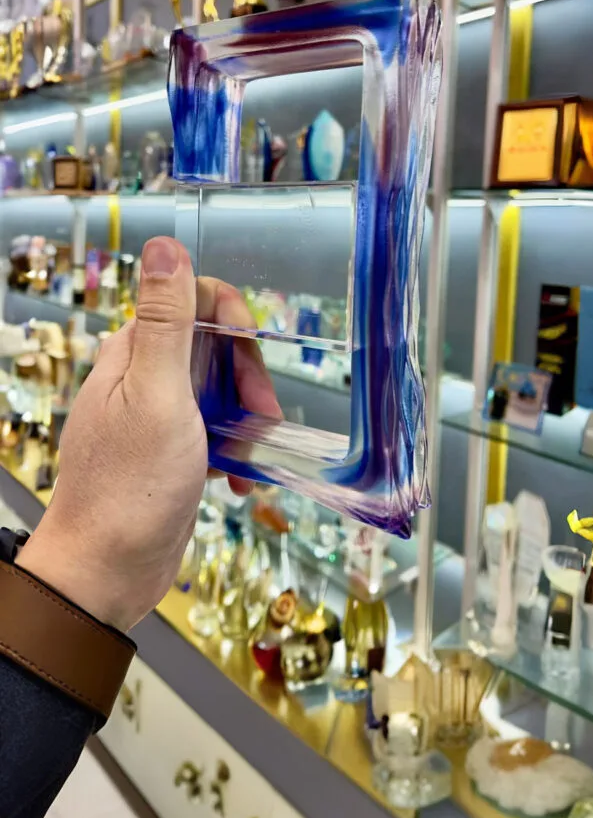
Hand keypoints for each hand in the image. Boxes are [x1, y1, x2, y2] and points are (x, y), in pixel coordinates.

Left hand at [16, 237, 280, 631]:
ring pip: (225, 390)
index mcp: (134, 354)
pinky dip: (237, 450)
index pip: (195, 300)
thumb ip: (168, 323)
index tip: (252, 364)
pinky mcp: (175, 451)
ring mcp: (161, 416)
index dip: (233, 322)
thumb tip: (166, 245)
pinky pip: (220, 431)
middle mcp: (145, 378)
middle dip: (249, 379)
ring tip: (248, 458)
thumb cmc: (130, 487)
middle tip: (261, 418)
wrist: (108, 572)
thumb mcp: (159, 397)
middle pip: (218, 347)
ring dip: (249, 419)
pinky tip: (238, 480)